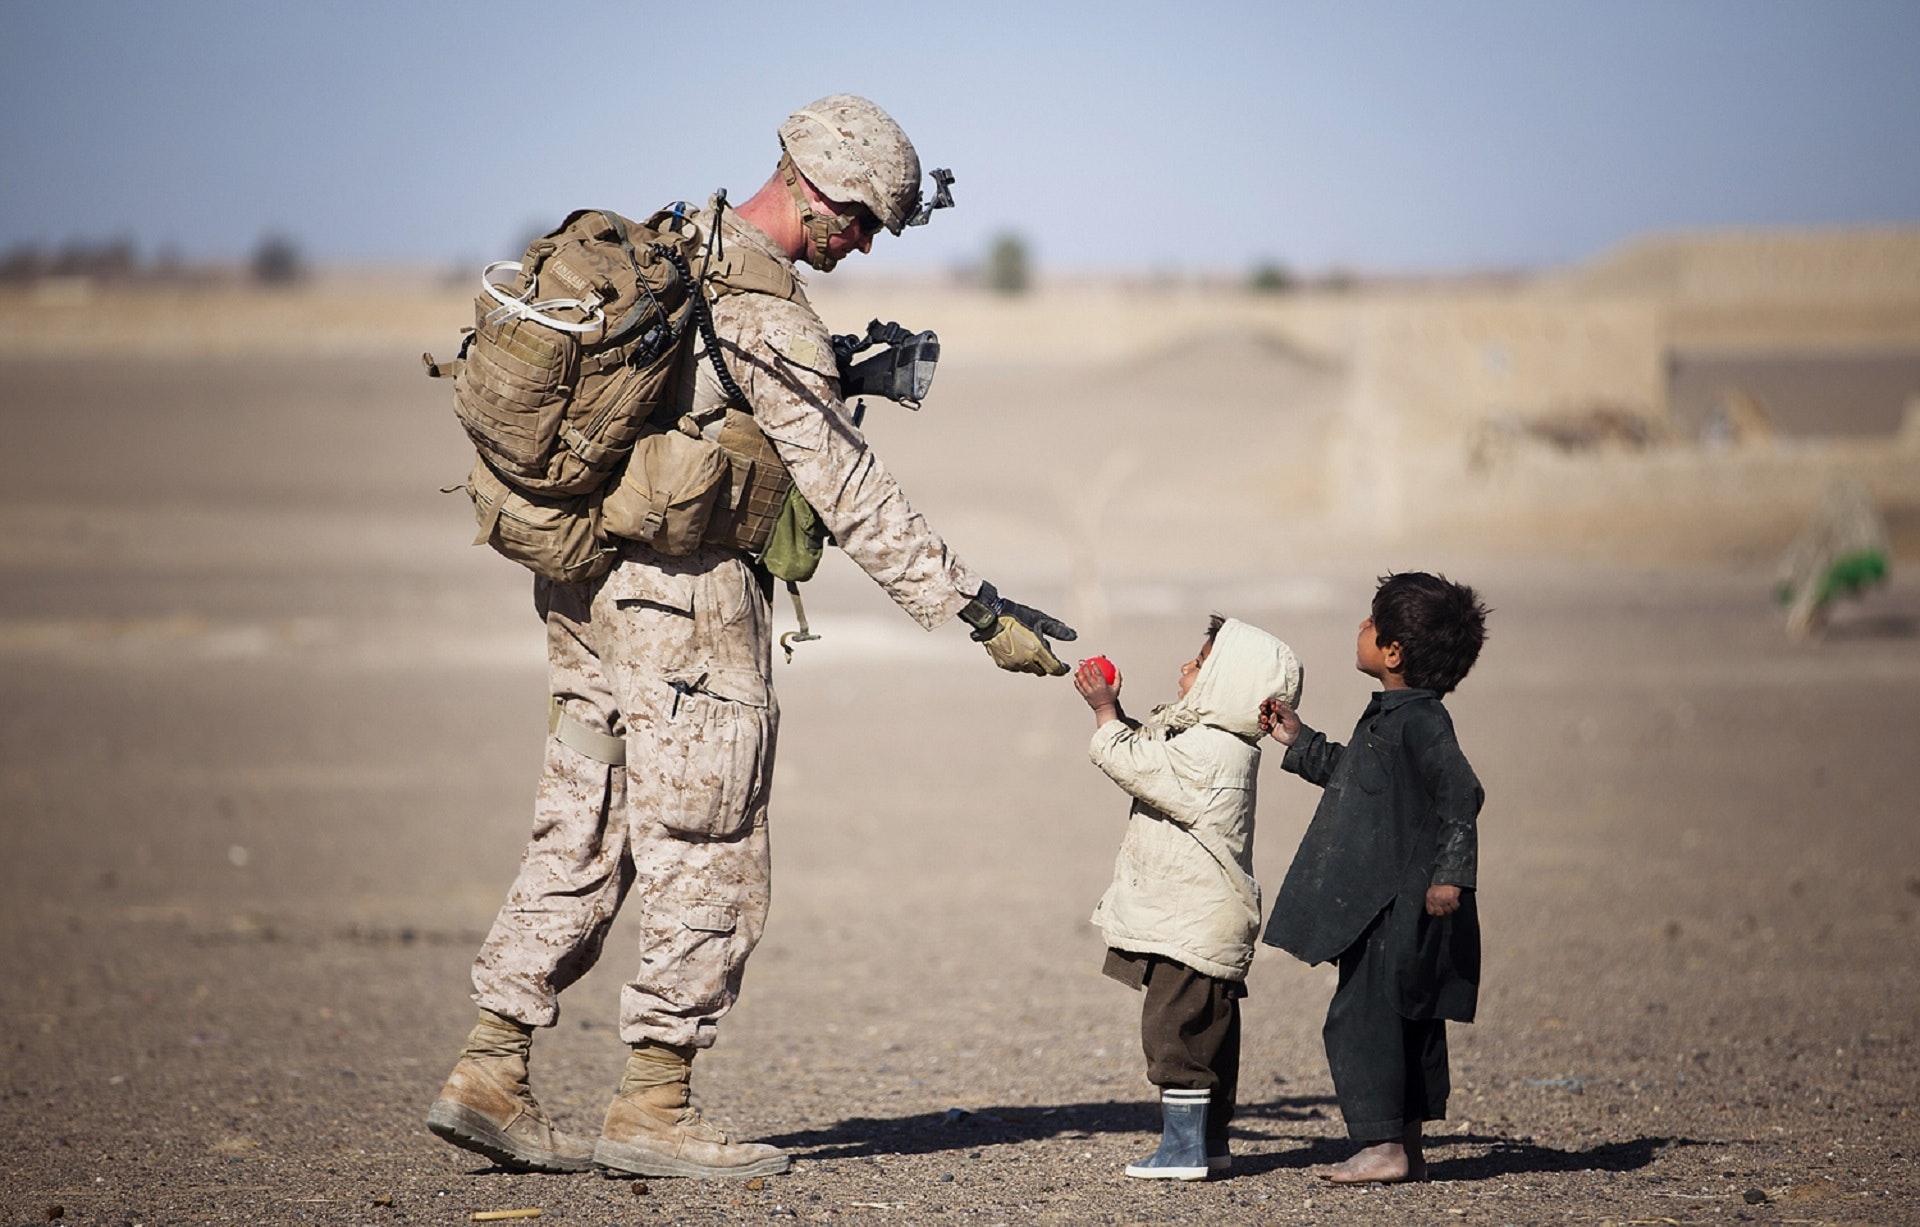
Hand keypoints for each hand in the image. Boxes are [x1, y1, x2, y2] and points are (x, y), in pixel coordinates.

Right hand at [961, 583, 1076, 676]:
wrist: (990, 618)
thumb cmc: (1016, 616)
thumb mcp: (1040, 620)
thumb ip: (1058, 631)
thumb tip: (1074, 636)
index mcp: (1037, 650)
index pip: (1054, 668)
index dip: (1062, 669)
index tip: (1065, 667)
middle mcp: (1026, 661)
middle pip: (1042, 671)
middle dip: (1046, 664)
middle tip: (1044, 650)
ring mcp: (1014, 664)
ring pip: (1029, 670)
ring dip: (1033, 663)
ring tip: (1029, 647)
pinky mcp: (1003, 664)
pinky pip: (1017, 668)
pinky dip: (1021, 662)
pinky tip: (1018, 649)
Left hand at [1073, 657, 1121, 715]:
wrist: (1104, 709)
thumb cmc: (1110, 699)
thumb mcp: (1116, 688)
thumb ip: (1117, 678)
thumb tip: (1117, 669)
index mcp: (1103, 686)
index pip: (1098, 674)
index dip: (1095, 667)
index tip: (1092, 662)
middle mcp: (1095, 688)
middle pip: (1088, 676)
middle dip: (1084, 668)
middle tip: (1082, 662)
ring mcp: (1089, 692)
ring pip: (1082, 682)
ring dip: (1078, 674)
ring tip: (1077, 669)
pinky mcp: (1085, 695)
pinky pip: (1079, 688)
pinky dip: (1077, 682)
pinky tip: (1075, 678)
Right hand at [1260, 697, 1301, 745]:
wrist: (1295, 737)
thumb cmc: (1295, 725)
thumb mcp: (1290, 716)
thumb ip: (1281, 710)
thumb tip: (1273, 705)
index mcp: (1281, 708)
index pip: (1272, 702)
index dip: (1268, 701)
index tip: (1265, 703)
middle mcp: (1275, 713)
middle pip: (1265, 708)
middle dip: (1263, 708)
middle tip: (1263, 709)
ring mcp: (1272, 720)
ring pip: (1263, 716)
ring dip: (1262, 717)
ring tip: (1265, 719)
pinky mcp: (1269, 728)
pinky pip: (1263, 725)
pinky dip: (1262, 725)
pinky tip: (1265, 726)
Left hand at [1425, 884, 1461, 916]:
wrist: (1448, 875)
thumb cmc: (1440, 883)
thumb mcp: (1432, 891)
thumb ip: (1432, 900)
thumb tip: (1433, 911)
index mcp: (1429, 897)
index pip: (1430, 911)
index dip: (1434, 913)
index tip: (1438, 912)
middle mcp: (1436, 899)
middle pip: (1439, 913)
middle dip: (1443, 912)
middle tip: (1446, 910)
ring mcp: (1444, 899)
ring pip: (1448, 911)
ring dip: (1450, 909)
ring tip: (1451, 905)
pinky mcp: (1452, 898)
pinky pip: (1454, 907)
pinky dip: (1456, 905)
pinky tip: (1455, 902)